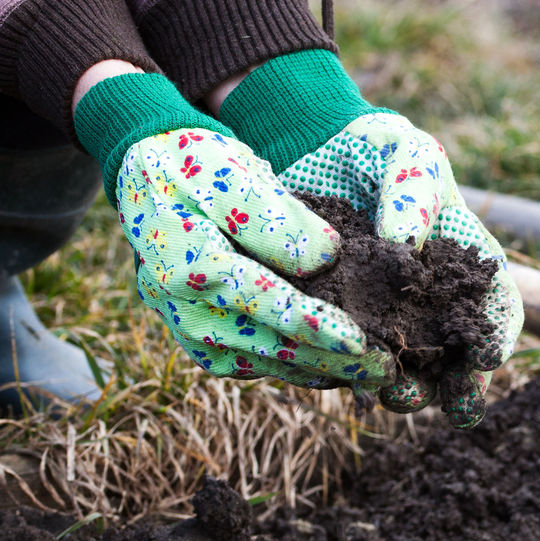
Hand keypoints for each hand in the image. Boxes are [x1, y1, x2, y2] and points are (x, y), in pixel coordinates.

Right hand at [74, 69, 394, 389]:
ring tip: (374, 373)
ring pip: (267, 363)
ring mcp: (189, 329)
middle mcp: (186, 309)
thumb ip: (278, 219)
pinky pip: (254, 363)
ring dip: (321, 371)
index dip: (318, 327)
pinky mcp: (200, 339)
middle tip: (387, 369)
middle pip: (271, 347)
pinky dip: (296, 367)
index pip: (268, 306)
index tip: (363, 341)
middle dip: (333, 363)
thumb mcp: (239, 176)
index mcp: (194, 267)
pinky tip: (338, 365)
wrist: (152, 177)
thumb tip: (326, 259)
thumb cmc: (200, 168)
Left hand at [282, 113, 520, 423]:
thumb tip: (406, 247)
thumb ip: (415, 193)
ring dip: (406, 391)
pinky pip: (343, 359)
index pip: (497, 309)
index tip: (487, 355)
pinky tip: (340, 379)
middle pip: (457, 358)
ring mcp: (383, 318)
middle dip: (459, 387)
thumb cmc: (378, 150)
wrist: (312, 150)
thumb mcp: (408, 152)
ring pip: (404, 371)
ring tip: (394, 396)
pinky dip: (345, 374)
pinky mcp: (334, 324)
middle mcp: (430, 302)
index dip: (497, 335)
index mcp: (464, 265)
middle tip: (454, 405)